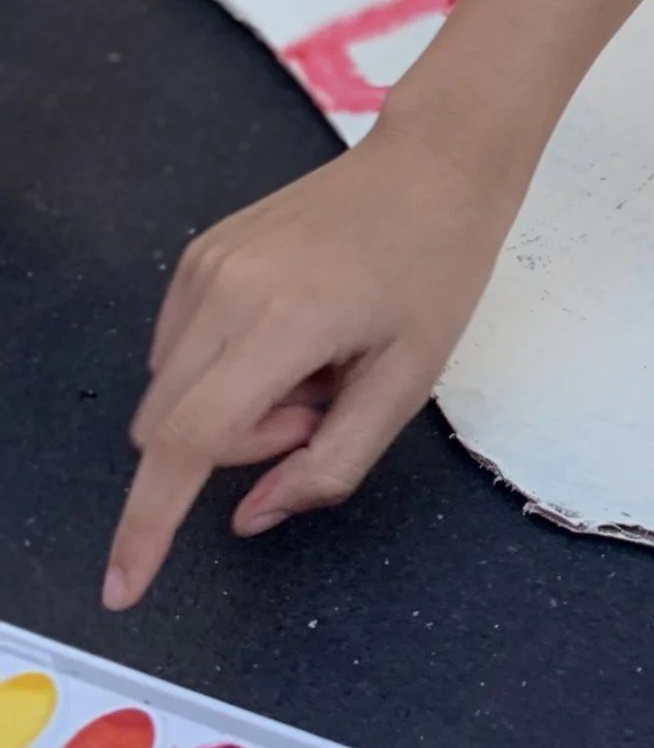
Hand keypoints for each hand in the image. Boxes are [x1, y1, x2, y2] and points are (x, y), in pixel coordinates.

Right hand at [106, 119, 518, 609]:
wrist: (435, 163)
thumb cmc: (436, 266)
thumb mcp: (408, 382)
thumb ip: (330, 465)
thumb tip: (251, 518)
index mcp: (282, 322)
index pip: (186, 444)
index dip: (148, 525)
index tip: (124, 584)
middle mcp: (225, 288)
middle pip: (168, 429)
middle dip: (234, 448)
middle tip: (319, 409)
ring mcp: (205, 264)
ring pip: (167, 392)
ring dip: (229, 407)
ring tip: (314, 364)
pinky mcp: (201, 252)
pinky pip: (177, 348)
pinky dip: (221, 368)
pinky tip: (291, 335)